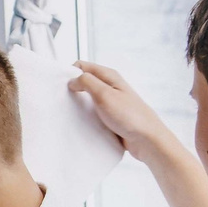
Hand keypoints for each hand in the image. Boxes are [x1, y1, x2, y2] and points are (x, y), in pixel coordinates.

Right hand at [69, 62, 188, 169]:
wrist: (147, 140)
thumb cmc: (128, 116)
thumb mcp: (104, 94)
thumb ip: (86, 82)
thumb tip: (72, 80)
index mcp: (109, 76)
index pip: (82, 66)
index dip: (69, 73)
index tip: (60, 87)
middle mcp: (110, 86)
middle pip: (84, 82)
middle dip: (72, 89)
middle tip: (62, 101)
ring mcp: (111, 102)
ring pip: (88, 99)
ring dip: (78, 105)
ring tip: (69, 113)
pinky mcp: (111, 116)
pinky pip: (93, 113)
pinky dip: (86, 116)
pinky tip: (80, 123)